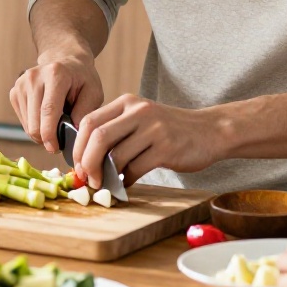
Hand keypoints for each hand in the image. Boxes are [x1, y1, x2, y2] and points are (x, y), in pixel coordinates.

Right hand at [10, 53, 103, 153]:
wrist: (65, 60)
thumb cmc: (82, 79)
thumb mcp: (93, 92)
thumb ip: (85, 112)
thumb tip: (73, 133)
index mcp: (55, 74)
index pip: (48, 110)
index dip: (50, 134)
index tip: (55, 149)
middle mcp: (33, 77)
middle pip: (35, 122)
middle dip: (47, 138)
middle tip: (62, 140)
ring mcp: (21, 84)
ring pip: (28, 125)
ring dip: (42, 133)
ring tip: (57, 125)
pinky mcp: (14, 92)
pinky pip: (23, 122)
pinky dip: (35, 126)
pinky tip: (46, 119)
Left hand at [72, 94, 221, 189]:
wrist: (209, 131)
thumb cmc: (169, 130)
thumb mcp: (140, 120)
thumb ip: (115, 132)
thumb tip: (85, 160)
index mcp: (126, 102)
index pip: (89, 121)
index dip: (78, 146)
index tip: (77, 165)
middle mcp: (138, 111)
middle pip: (98, 137)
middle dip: (87, 162)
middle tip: (88, 179)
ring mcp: (153, 129)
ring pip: (117, 155)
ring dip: (107, 175)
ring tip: (107, 184)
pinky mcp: (166, 148)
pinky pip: (136, 168)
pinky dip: (127, 180)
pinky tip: (127, 183)